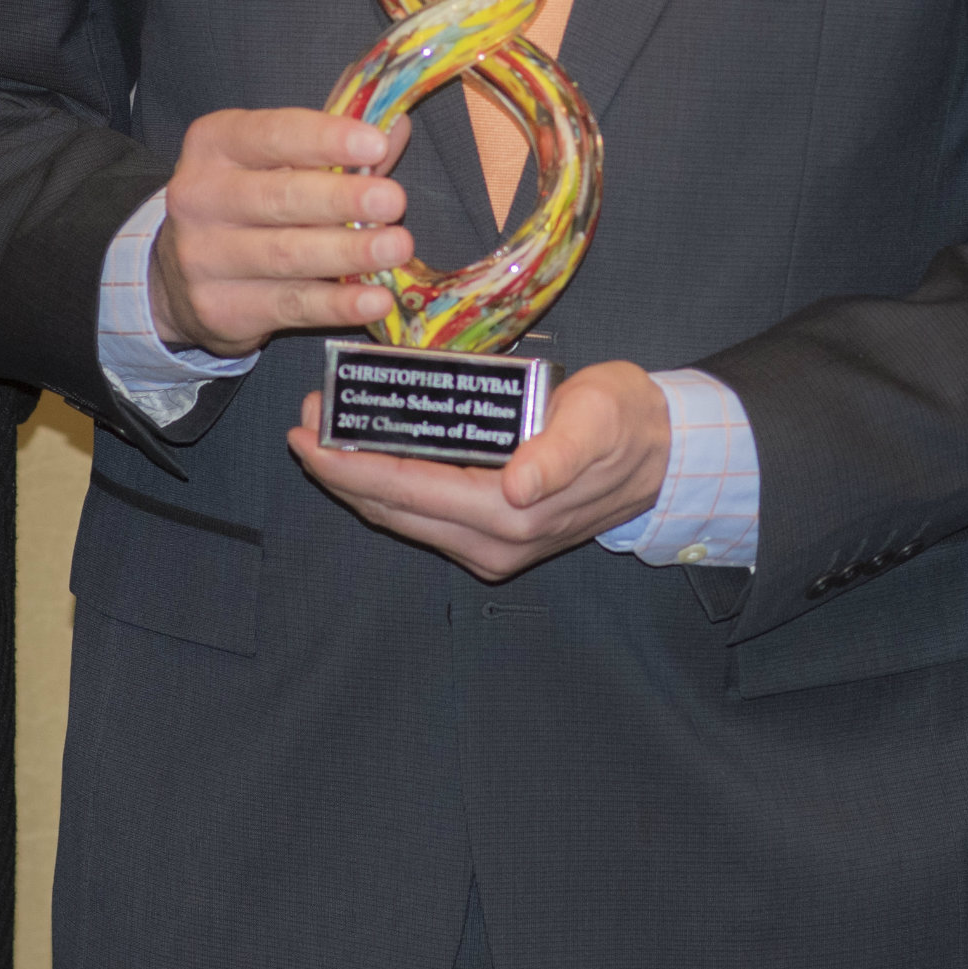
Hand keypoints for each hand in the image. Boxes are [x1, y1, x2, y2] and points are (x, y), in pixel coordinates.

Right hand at [153, 107, 415, 359]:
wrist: (183, 274)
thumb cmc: (250, 202)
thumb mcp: (277, 161)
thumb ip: (334, 147)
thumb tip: (395, 131)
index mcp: (214, 144)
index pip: (271, 135)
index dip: (325, 139)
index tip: (375, 146)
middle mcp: (198, 197)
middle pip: (279, 197)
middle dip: (342, 199)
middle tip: (394, 201)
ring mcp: (203, 258)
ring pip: (286, 255)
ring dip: (348, 252)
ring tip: (396, 247)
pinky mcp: (219, 309)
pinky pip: (289, 306)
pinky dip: (337, 304)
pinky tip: (375, 299)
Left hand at [293, 360, 670, 583]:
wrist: (662, 455)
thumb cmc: (624, 422)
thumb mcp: (596, 420)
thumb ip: (558, 454)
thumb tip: (520, 487)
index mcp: (512, 515)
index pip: (407, 490)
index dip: (350, 463)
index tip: (310, 433)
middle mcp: (492, 543)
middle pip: (391, 509)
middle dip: (340, 468)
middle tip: (305, 421)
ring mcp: (490, 548)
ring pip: (401, 516)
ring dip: (358, 478)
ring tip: (325, 432)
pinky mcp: (492, 539)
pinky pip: (422, 515)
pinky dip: (389, 486)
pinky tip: (370, 453)